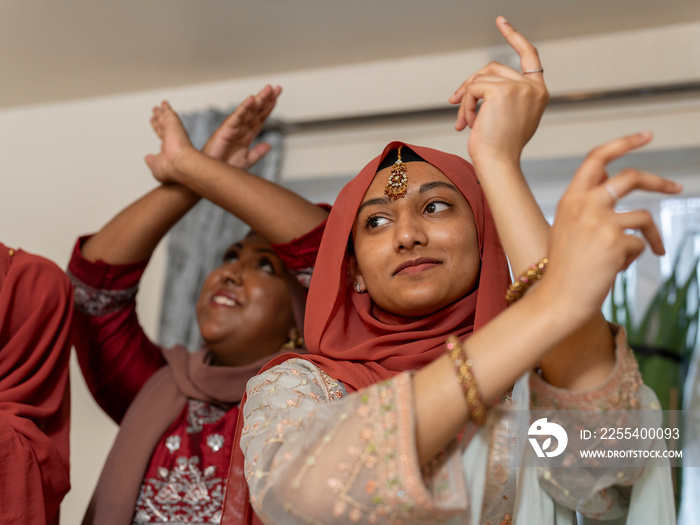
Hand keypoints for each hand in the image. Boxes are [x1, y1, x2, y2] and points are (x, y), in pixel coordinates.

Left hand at [145, 101, 194, 183]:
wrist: (180, 164)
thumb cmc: (170, 169)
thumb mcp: (156, 166)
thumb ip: (152, 161)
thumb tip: (147, 158)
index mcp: (170, 149)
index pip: (163, 137)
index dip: (158, 130)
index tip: (156, 126)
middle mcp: (172, 139)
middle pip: (163, 126)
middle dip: (159, 120)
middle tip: (156, 113)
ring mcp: (173, 131)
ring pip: (165, 118)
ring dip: (161, 112)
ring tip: (156, 107)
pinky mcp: (174, 123)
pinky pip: (168, 113)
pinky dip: (166, 108)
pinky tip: (163, 103)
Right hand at [202, 84, 281, 168]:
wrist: (211, 177)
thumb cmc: (224, 168)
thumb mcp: (246, 161)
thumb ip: (257, 153)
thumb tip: (269, 145)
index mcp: (245, 136)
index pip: (259, 118)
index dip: (268, 108)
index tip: (277, 97)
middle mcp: (239, 130)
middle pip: (255, 111)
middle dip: (266, 99)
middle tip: (277, 88)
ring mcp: (232, 129)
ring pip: (248, 111)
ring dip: (258, 100)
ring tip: (268, 89)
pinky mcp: (224, 131)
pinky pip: (236, 118)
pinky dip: (244, 109)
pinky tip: (251, 100)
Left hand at [449, 16, 548, 164]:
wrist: (497, 164)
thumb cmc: (499, 147)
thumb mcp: (506, 117)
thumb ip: (500, 95)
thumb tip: (473, 85)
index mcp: (539, 93)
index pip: (529, 55)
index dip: (514, 36)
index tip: (500, 21)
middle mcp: (534, 88)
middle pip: (493, 68)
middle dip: (470, 84)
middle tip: (453, 102)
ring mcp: (519, 88)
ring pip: (480, 79)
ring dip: (466, 100)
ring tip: (465, 122)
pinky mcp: (502, 91)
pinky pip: (473, 88)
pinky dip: (465, 105)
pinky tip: (468, 123)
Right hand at [541, 132, 682, 322]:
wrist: (558, 299)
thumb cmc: (564, 268)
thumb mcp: (567, 228)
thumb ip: (587, 204)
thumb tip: (614, 181)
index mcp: (570, 199)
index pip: (597, 158)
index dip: (623, 143)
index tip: (646, 135)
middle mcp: (584, 205)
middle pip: (631, 177)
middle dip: (658, 181)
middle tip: (675, 188)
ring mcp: (599, 222)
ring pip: (643, 216)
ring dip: (651, 235)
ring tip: (652, 250)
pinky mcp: (615, 242)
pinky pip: (640, 243)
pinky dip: (635, 256)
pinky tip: (617, 268)